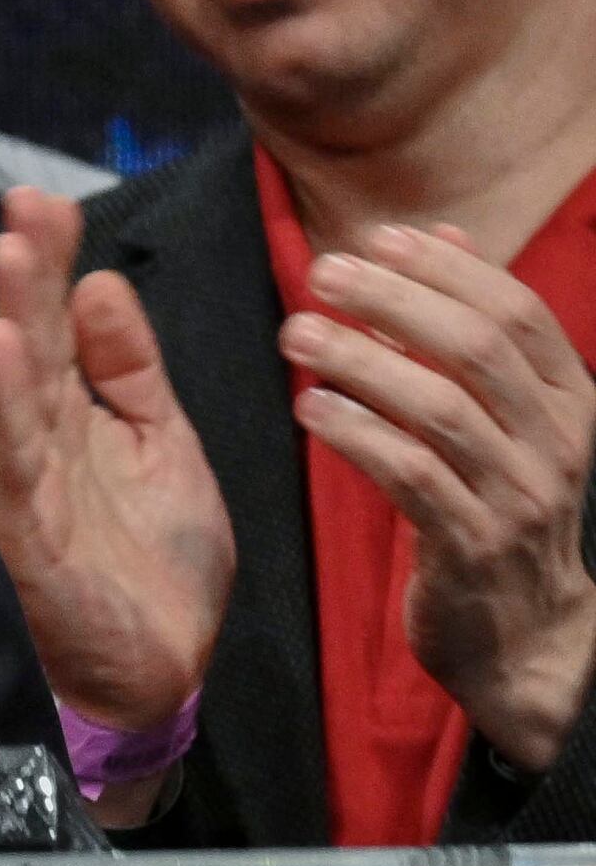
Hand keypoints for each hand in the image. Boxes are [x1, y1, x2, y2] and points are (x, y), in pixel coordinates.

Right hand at [0, 185, 230, 758]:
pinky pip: (16, 455)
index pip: (61, 324)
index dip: (57, 262)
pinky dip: (10, 398)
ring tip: (15, 255)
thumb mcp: (163, 444)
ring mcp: (26, 485)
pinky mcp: (29, 530)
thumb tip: (106, 283)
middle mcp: (36, 443)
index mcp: (71, 418)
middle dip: (29, 271)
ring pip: (16, 389)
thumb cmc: (153, 566)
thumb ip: (133, 370)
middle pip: (32, 342)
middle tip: (26, 203)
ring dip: (15, 318)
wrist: (156, 671)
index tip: (54, 200)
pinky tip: (7, 347)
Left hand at [285, 221, 595, 775]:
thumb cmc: (496, 502)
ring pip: (443, 410)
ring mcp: (519, 494)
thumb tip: (440, 232)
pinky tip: (311, 409)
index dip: (446, 269)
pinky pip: (412, 478)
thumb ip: (469, 328)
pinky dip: (358, 436)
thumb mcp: (503, 414)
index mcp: (567, 398)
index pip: (516, 311)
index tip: (376, 238)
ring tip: (297, 335)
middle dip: (398, 302)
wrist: (525, 632)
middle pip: (478, 349)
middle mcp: (556, 440)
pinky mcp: (471, 545)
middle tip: (321, 274)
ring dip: (363, 364)